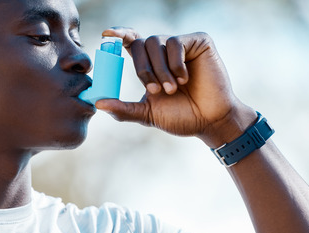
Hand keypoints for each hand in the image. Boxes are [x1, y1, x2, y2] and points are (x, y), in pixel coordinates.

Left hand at [95, 28, 256, 146]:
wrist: (210, 121)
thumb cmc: (182, 117)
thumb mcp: (148, 114)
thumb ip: (123, 109)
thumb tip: (98, 103)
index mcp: (151, 64)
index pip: (131, 41)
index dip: (118, 34)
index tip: (106, 35)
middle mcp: (165, 51)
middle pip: (141, 43)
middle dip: (143, 69)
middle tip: (156, 91)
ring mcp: (182, 44)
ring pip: (156, 43)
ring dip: (161, 70)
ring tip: (173, 89)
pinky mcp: (199, 41)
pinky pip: (176, 43)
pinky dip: (176, 63)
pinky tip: (186, 79)